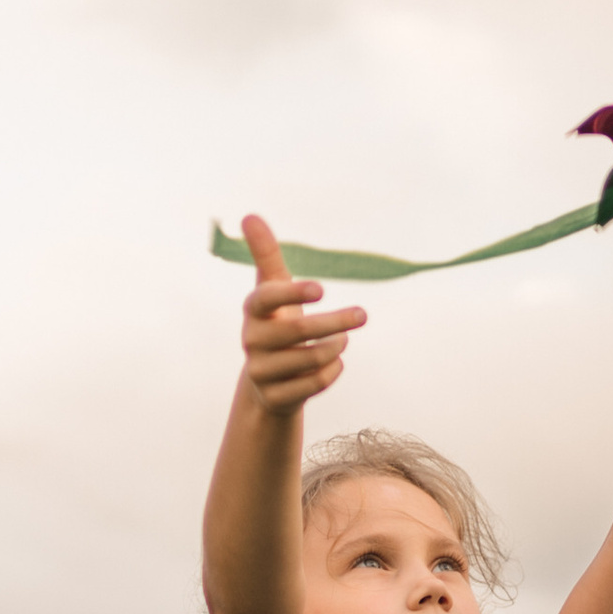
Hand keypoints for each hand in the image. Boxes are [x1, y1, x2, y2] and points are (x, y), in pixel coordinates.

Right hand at [239, 213, 365, 408]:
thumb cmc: (276, 323)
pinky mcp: (274, 398)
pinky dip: (333, 371)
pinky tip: (335, 362)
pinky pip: (315, 383)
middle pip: (298, 331)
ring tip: (343, 339)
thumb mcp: (273, 290)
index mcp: (253, 311)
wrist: (268, 379)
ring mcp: (261, 372)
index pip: (266, 298)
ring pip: (311, 359)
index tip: (322, 289)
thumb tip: (249, 215)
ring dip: (336, 346)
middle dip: (336, 321)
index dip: (293, 293)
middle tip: (363, 314)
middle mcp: (252, 342)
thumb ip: (265, 254)